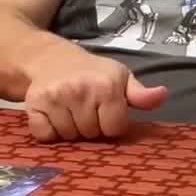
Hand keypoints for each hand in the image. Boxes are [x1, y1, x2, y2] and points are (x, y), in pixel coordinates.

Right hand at [24, 50, 166, 141]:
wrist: (50, 58)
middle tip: (85, 109)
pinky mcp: (33, 105)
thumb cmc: (92, 73)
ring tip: (70, 111)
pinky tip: (53, 116)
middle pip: (92, 135)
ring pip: (69, 137)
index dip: (111, 123)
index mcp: (106, 86)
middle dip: (91, 127)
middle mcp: (80, 91)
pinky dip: (49, 132)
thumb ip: (140, 94)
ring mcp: (55, 98)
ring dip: (71, 130)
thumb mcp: (120, 78)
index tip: (105, 110)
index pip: (115, 128)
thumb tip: (161, 95)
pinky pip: (45, 136)